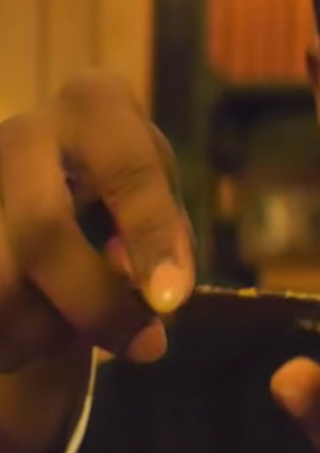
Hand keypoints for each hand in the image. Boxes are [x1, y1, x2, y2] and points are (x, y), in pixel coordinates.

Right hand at [0, 71, 194, 452]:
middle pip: (43, 230)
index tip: (171, 300)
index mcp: (96, 106)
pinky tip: (29, 332)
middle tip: (143, 345)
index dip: (150, 236)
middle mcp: (23, 131)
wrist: (52, 178)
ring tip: (74, 329)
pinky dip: (10, 341)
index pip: (126, 168)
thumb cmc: (124, 191)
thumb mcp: (162, 198)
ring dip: (44, 331)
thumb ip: (165, 239)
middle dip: (95, 304)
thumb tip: (155, 297)